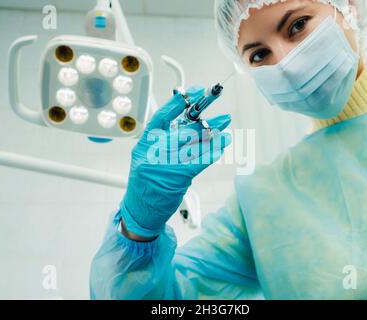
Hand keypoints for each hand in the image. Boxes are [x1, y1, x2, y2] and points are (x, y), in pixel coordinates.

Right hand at [120, 86, 231, 237]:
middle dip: (206, 122)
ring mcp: (164, 165)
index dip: (178, 102)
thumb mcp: (147, 158)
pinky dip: (212, 152)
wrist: (141, 212)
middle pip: (183, 130)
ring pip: (194, 144)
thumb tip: (190, 125)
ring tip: (225, 129)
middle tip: (222, 117)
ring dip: (213, 136)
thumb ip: (163, 142)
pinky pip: (199, 160)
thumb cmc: (146, 185)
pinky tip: (221, 145)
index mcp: (144, 145)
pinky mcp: (177, 177)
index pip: (161, 117)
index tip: (195, 92)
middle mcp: (152, 152)